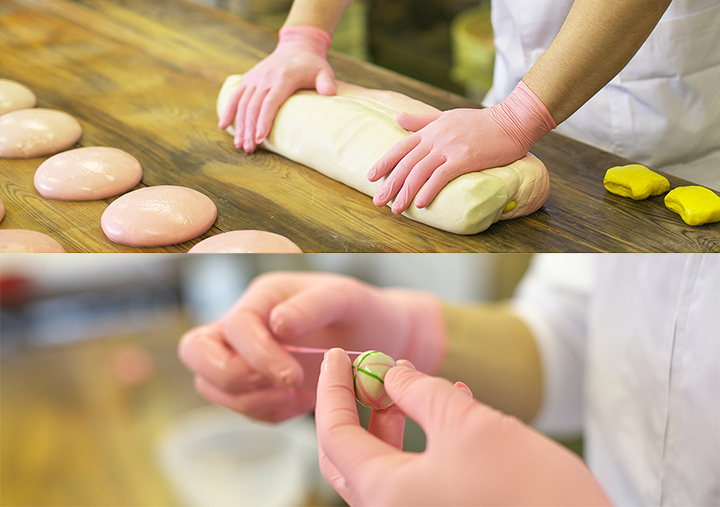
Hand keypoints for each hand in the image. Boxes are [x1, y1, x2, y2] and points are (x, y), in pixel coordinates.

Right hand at [178, 272, 444, 421]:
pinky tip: (302, 401)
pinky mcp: (255, 384)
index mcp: (262, 297)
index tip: (293, 376)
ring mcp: (244, 355)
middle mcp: (244, 324)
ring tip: (297, 394)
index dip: (257, 354)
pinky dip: (269, 412)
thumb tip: (278, 323)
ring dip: (251, 400)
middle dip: (231, 378)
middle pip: (195, 352)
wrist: (379, 339)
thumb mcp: (347, 298)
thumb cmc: (362, 311)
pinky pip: (243, 407)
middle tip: (282, 385)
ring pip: (211, 386)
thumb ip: (314, 305)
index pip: (234, 326)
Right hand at [218, 26, 335, 152]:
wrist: (296, 47)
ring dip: (239, 125)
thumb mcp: (323, 71)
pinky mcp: (248, 79)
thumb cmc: (311, 65)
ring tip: (240, 144)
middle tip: (249, 149)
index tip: (260, 138)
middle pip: (253, 107)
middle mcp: (265, 78)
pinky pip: (235, 96)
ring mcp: (254, 78)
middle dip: (249, 129)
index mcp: (282, 78)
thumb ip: (326, 82)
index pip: (270, 102)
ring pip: (242, 103)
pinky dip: (228, 111)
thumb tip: (330, 94)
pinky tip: (223, 126)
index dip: (264, 121)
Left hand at [316, 348, 610, 505]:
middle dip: (356, 405)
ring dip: (389, 421)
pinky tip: (446, 410)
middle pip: (348, 453)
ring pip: (381, 465)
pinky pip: (411, 477)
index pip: (335, 433)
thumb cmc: (528, 492)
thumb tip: (391, 372)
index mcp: (383, 493)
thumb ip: (419, 392)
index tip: (336, 355)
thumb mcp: (467, 424)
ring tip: (410, 383)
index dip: (331, 388)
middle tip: (368, 368)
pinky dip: (417, 442)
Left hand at [368, 81, 555, 213]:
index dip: (384, 162)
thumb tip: (398, 118)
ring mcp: (449, 148)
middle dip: (390, 184)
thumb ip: (422, 120)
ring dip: (405, 192)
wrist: (511, 121)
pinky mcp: (464, 159)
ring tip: (396, 209)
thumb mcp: (447, 116)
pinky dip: (429, 191)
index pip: (401, 147)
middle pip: (406, 163)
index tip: (371, 177)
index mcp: (430, 130)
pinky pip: (441, 177)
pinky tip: (420, 204)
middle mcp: (435, 138)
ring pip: (420, 172)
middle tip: (378, 201)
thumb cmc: (481, 122)